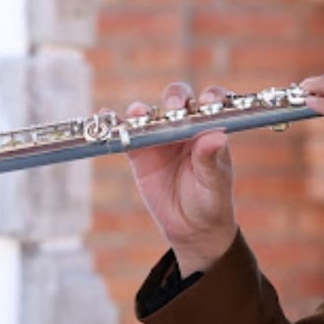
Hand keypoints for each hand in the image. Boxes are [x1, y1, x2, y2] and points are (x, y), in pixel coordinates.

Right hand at [124, 82, 238, 275]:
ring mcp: (161, 138)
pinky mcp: (140, 153)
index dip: (210, 97)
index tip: (206, 102)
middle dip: (174, 98)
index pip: (212, 103)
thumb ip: (211, 160)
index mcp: (209, 130)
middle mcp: (185, 128)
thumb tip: (218, 136)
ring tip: (139, 115)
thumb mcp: (214, 182)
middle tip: (173, 109)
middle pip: (178, 100)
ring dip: (142, 110)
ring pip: (149, 114)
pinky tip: (105, 116)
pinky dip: (114, 124)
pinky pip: (126, 134)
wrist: (191, 227)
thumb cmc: (211, 201)